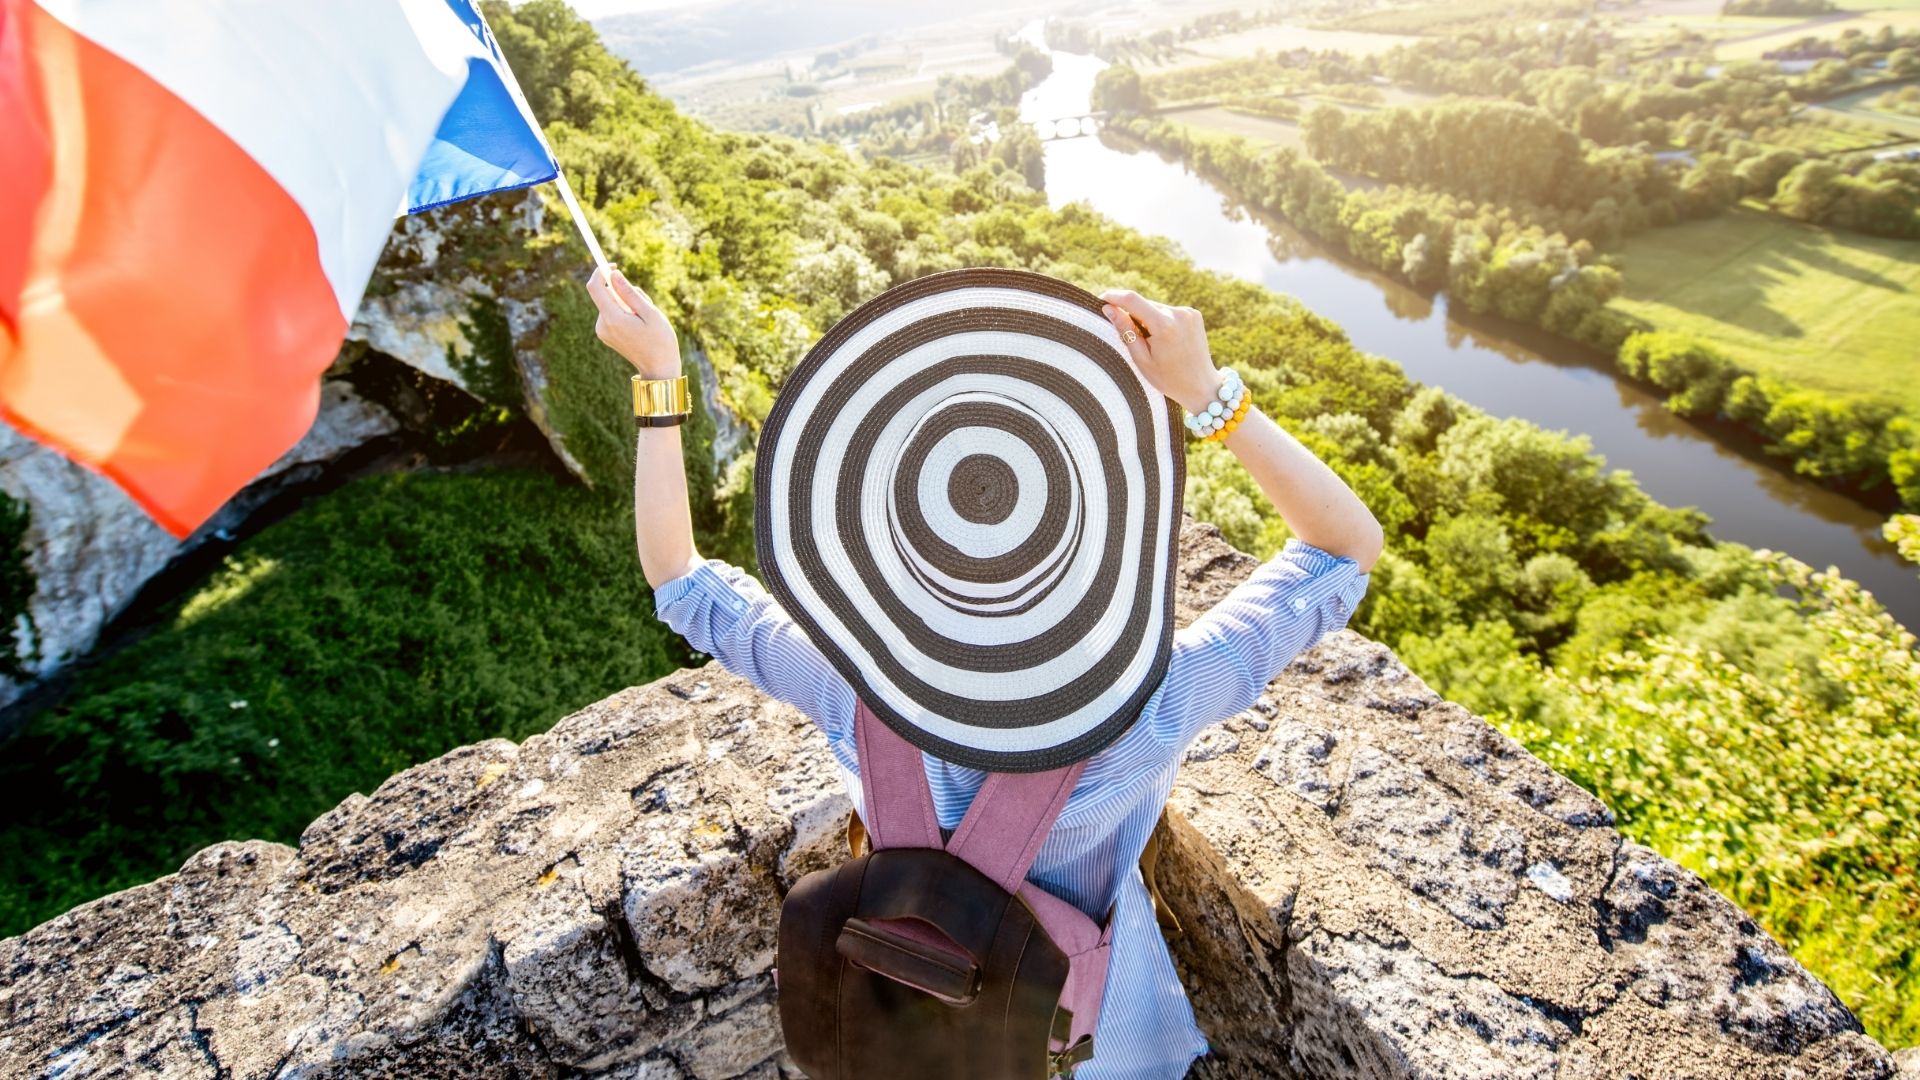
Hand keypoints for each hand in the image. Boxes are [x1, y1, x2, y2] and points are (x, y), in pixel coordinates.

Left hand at [585, 266, 678, 377]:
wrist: (659, 369)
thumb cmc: (660, 340)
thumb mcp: (650, 313)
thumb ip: (630, 293)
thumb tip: (613, 275)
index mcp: (613, 318)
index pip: (595, 287)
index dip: (601, 272)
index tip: (614, 266)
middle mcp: (602, 325)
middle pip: (605, 295)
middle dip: (624, 292)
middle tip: (645, 305)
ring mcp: (603, 331)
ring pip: (611, 304)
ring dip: (627, 303)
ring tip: (645, 319)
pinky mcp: (606, 335)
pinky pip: (612, 314)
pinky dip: (625, 313)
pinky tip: (639, 326)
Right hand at [1100, 289, 1219, 414]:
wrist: (1201, 386)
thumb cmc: (1168, 379)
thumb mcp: (1142, 359)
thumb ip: (1125, 331)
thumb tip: (1108, 308)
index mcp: (1164, 326)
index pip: (1132, 300)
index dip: (1114, 296)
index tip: (1101, 299)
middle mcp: (1178, 314)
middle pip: (1144, 304)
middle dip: (1132, 314)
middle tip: (1131, 338)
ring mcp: (1188, 312)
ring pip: (1156, 307)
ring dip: (1147, 318)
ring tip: (1152, 344)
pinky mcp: (1194, 314)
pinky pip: (1168, 311)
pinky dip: (1160, 320)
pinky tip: (1165, 340)